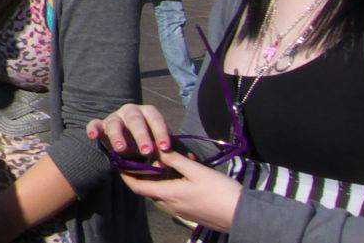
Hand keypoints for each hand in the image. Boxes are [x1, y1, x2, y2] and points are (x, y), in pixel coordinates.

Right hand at [87, 102, 173, 158]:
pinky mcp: (100, 125)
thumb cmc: (146, 143)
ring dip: (118, 136)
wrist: (128, 144)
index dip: (161, 133)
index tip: (165, 148)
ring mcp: (114, 117)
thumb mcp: (156, 145)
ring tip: (121, 149)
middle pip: (136, 121)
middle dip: (141, 136)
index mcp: (148, 113)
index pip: (156, 119)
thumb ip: (162, 151)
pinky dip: (93, 129)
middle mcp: (131, 111)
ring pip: (115, 123)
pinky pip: (94, 124)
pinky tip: (93, 136)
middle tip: (147, 152)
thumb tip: (168, 163)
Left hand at [121, 150, 241, 231]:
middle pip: (149, 188)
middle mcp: (169, 206)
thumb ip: (174, 159)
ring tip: (176, 162)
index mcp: (167, 195)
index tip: (120, 162)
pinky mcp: (188, 213)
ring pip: (161, 192)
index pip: (137, 186)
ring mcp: (179, 211)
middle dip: (147, 173)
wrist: (243, 215)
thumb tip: (157, 148)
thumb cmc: (220, 191)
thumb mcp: (196, 171)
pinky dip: (173, 185)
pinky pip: (173, 198)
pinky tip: (188, 174)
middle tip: (153, 157)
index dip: (126, 175)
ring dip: (162, 178)